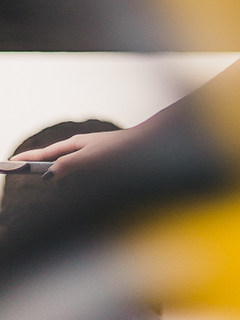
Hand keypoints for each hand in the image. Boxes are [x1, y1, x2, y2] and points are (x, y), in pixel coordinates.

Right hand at [12, 129, 129, 177]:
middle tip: (20, 166)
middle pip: (54, 159)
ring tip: (43, 170)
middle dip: (38, 163)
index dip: (27, 158)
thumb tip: (47, 175)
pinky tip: (76, 176)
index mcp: (75, 144)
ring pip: (68, 165)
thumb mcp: (89, 158)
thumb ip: (67, 165)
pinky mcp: (100, 163)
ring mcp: (91, 155)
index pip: (45, 153)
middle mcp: (81, 148)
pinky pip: (80, 170)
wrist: (146, 145)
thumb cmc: (119, 149)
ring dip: (57, 169)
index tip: (10, 161)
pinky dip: (72, 173)